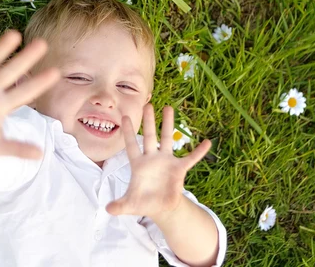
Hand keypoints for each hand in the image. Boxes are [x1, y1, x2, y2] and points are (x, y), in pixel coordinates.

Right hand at [0, 30, 59, 165]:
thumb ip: (16, 148)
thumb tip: (41, 155)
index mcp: (2, 105)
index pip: (24, 92)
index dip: (38, 83)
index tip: (56, 73)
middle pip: (11, 72)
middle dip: (25, 59)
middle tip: (43, 44)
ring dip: (1, 49)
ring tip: (15, 34)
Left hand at [105, 104, 211, 219]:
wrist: (160, 207)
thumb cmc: (143, 202)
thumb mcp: (130, 204)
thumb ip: (119, 205)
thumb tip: (108, 210)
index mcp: (138, 164)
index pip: (131, 145)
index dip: (128, 132)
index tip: (124, 117)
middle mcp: (152, 158)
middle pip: (150, 136)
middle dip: (149, 121)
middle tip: (147, 104)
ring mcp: (166, 161)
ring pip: (167, 139)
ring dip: (168, 125)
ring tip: (169, 108)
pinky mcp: (179, 169)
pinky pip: (191, 158)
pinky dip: (199, 152)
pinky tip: (207, 142)